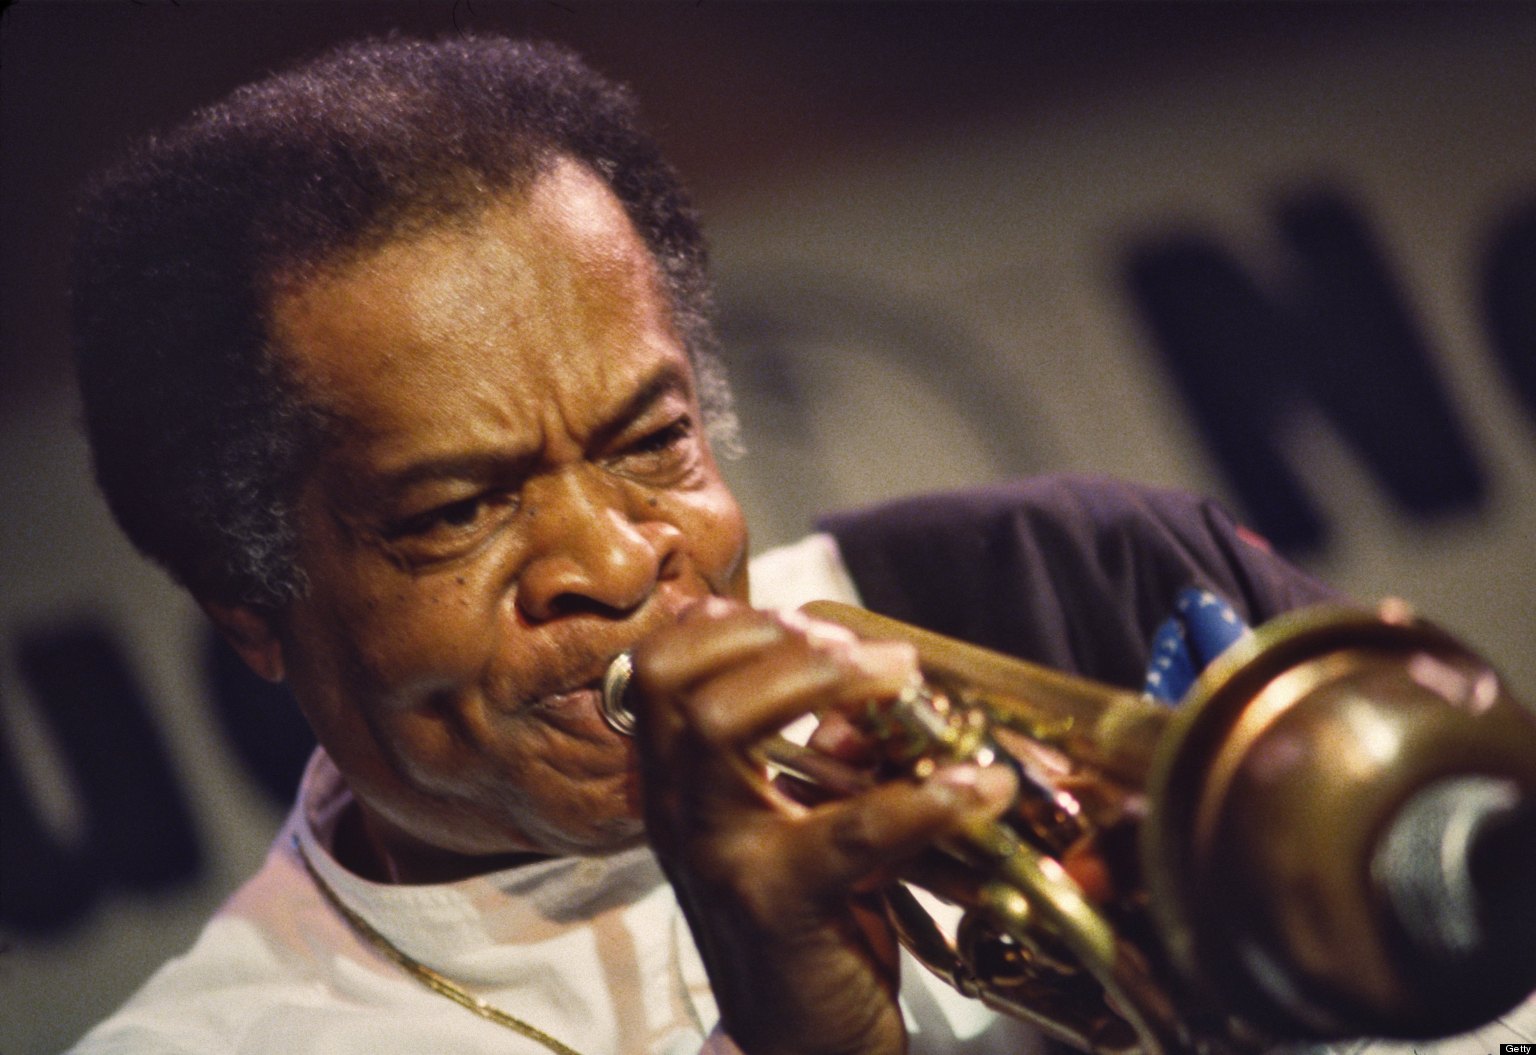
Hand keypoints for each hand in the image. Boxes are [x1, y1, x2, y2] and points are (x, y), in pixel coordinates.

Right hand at [631, 599, 1017, 1054]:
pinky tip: (980, 787)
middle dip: (775, 644)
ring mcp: (717, 859)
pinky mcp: (775, 905)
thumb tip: (869, 694)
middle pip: (682, 688)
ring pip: (722, 732)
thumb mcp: (805, 830)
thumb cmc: (808, 935)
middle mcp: (679, 817)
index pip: (656, 673)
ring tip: (900, 677)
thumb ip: (822, 761)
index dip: (723, 629)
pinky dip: (923, 797)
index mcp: (679, 789)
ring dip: (820, 686)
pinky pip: (846, 832)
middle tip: (861, 649)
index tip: (800, 620)